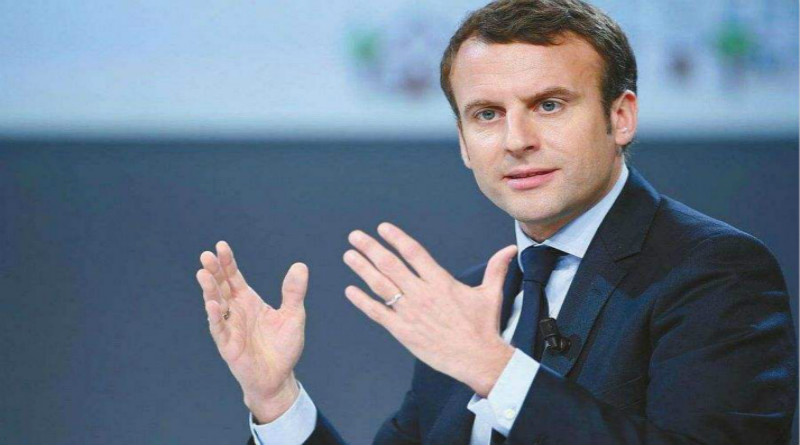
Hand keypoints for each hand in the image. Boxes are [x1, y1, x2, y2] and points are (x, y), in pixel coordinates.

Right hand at [195, 241, 307, 422]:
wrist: (280, 377)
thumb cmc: (284, 346)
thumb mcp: (293, 315)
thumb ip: (294, 292)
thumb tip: (300, 265)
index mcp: (248, 301)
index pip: (234, 277)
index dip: (227, 262)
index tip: (221, 246)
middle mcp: (235, 311)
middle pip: (221, 287)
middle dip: (213, 271)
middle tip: (206, 255)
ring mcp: (229, 327)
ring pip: (215, 304)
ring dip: (209, 290)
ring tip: (203, 273)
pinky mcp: (228, 345)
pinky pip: (219, 329)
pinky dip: (215, 316)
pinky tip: (212, 304)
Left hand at [343, 223, 516, 396]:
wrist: (479, 359)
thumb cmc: (484, 328)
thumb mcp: (490, 294)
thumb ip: (496, 268)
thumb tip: (510, 249)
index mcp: (441, 282)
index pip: (414, 253)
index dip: (397, 238)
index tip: (382, 228)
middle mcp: (422, 294)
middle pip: (391, 265)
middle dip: (371, 248)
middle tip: (355, 236)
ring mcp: (411, 313)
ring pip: (381, 286)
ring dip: (362, 269)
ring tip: (349, 255)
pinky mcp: (403, 332)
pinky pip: (378, 314)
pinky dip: (363, 302)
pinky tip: (350, 291)